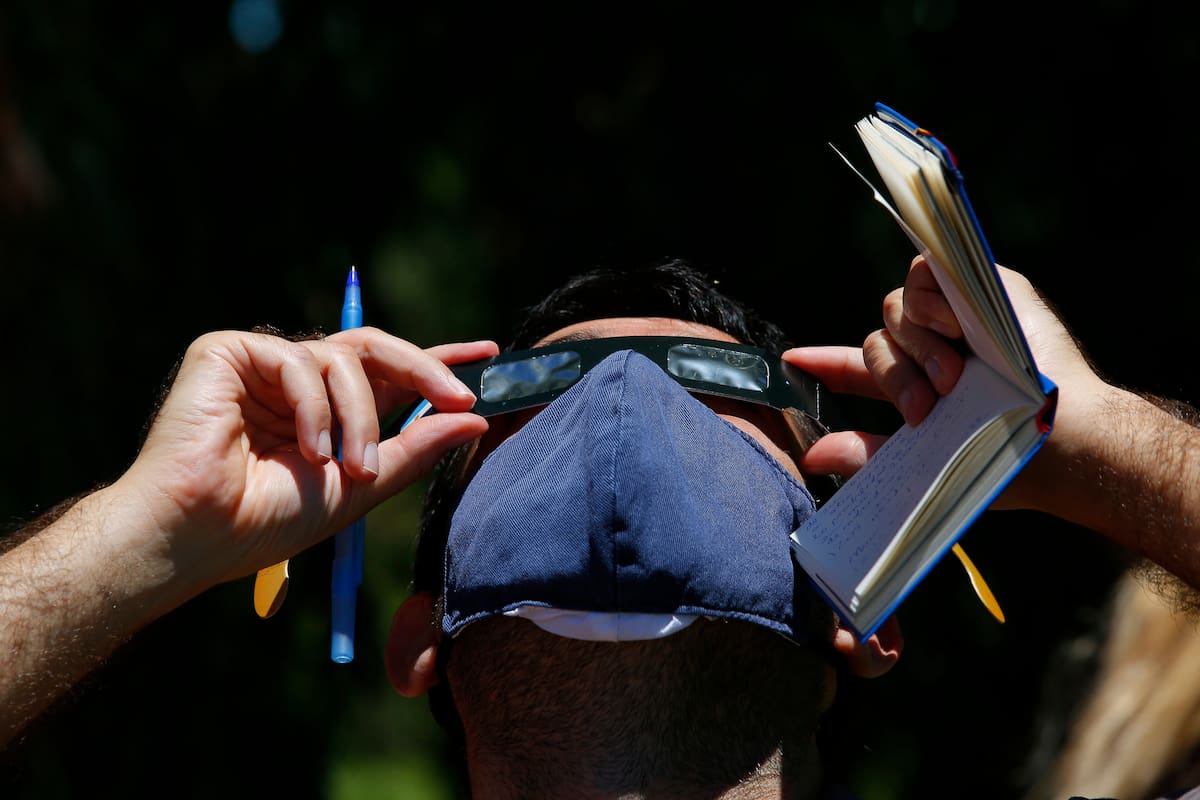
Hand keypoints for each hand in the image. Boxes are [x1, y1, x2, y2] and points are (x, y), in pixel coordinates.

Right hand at [114, 327, 496, 596]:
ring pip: (344, 357)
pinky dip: (313, 407)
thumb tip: (475, 421)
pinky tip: (305, 448)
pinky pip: (298, 360)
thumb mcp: (361, 488)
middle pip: (376, 350)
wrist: (198, 535)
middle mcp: (300, 383)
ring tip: (351, 469)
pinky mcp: (228, 352)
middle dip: (425, 370)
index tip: (488, 357)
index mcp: (329, 412)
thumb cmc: (268, 519)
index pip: (390, 375)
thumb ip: (414, 451)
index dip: (438, 363)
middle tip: (461, 397)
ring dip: (361, 417)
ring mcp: (264, 365)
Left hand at [785, 255, 1109, 509]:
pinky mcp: (981, 286)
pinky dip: (933, 300)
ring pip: (897, 306)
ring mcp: (958, 315)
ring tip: (956, 372)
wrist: (1064, 435)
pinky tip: (958, 329)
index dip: (824, 363)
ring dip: (918, 343)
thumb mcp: (926, 460)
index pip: (859, 367)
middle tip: (930, 404)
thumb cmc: (1006, 455)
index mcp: (920, 385)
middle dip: (895, 373)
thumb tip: (811, 457)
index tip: (792, 363)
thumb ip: (867, 453)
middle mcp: (936, 347)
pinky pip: (927, 270)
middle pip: (878, 339)